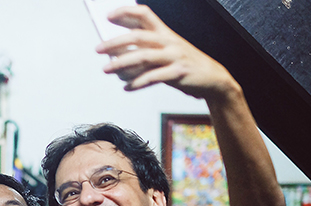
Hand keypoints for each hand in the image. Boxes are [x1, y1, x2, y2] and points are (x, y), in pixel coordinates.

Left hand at [96, 5, 237, 101]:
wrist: (212, 78)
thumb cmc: (184, 64)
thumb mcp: (167, 51)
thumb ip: (145, 50)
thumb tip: (116, 54)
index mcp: (165, 32)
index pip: (144, 14)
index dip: (125, 12)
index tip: (108, 16)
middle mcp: (168, 41)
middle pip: (137, 36)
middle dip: (114, 42)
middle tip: (98, 49)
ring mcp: (173, 56)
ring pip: (142, 56)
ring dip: (121, 63)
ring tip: (106, 69)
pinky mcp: (177, 73)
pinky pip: (153, 77)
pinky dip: (137, 83)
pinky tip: (127, 87)